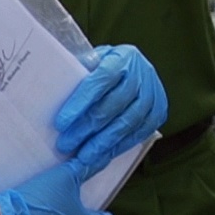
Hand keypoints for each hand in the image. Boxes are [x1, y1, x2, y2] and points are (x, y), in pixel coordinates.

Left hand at [54, 45, 167, 177]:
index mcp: (123, 58)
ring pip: (128, 122)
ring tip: (82, 156)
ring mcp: (153, 94)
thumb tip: (55, 91)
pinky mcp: (158, 111)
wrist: (136, 68)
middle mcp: (142, 74)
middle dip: (87, 127)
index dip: (81, 102)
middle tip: (65, 144)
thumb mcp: (93, 61)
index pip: (101, 80)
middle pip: (113, 104)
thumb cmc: (106, 66)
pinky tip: (102, 154)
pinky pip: (139, 133)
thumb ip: (78, 72)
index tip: (61, 123)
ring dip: (103, 142)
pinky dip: (120, 146)